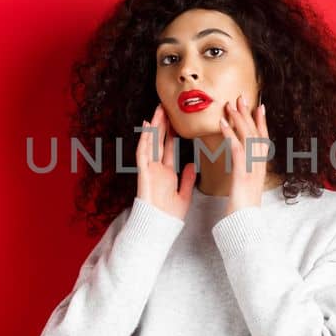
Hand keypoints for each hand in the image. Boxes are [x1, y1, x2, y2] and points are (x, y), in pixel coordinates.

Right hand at [136, 104, 196, 219]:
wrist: (160, 227)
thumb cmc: (170, 216)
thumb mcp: (184, 195)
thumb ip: (187, 179)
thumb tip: (191, 165)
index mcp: (166, 173)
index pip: (169, 149)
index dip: (172, 135)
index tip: (176, 121)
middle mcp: (157, 169)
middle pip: (160, 142)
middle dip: (163, 125)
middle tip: (166, 108)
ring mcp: (149, 170)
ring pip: (151, 143)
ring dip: (154, 127)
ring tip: (159, 110)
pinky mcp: (144, 173)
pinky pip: (143, 153)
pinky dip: (145, 140)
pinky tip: (148, 127)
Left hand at [218, 94, 270, 216]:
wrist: (246, 223)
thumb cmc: (243, 209)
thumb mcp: (247, 187)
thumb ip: (246, 174)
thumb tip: (242, 166)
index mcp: (261, 166)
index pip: (263, 139)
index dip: (261, 122)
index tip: (259, 106)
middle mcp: (260, 164)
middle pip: (256, 133)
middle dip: (249, 114)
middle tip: (242, 97)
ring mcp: (253, 167)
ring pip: (247, 137)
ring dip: (239, 118)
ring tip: (230, 104)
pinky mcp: (243, 172)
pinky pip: (237, 148)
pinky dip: (230, 134)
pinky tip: (222, 123)